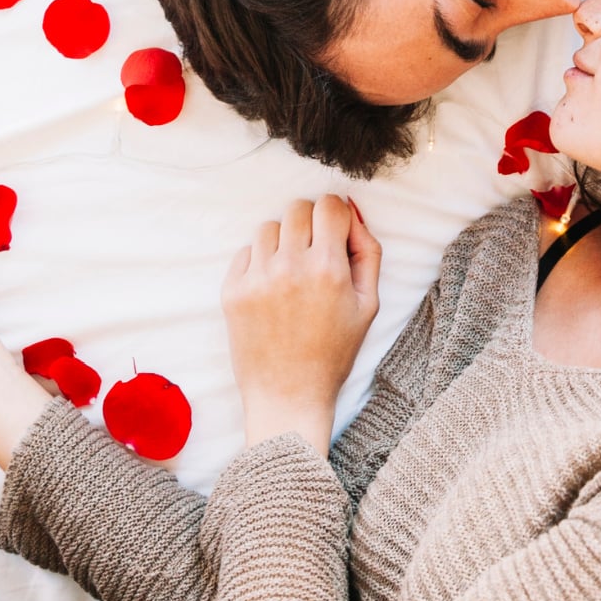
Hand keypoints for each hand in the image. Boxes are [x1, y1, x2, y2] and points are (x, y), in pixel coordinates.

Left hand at [221, 195, 381, 448]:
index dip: (335, 214)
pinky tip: (272, 289)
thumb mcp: (368, 304)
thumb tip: (351, 211)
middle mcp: (290, 267)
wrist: (289, 395)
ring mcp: (257, 278)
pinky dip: (259, 262)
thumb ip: (367, 252)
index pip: (328, 206)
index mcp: (328, 269)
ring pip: (269, 227)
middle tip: (314, 251)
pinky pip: (246, 251)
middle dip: (310, 222)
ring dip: (282, 241)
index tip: (334, 230)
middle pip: (297, 209)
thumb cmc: (334, 352)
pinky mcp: (232, 290)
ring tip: (291, 273)